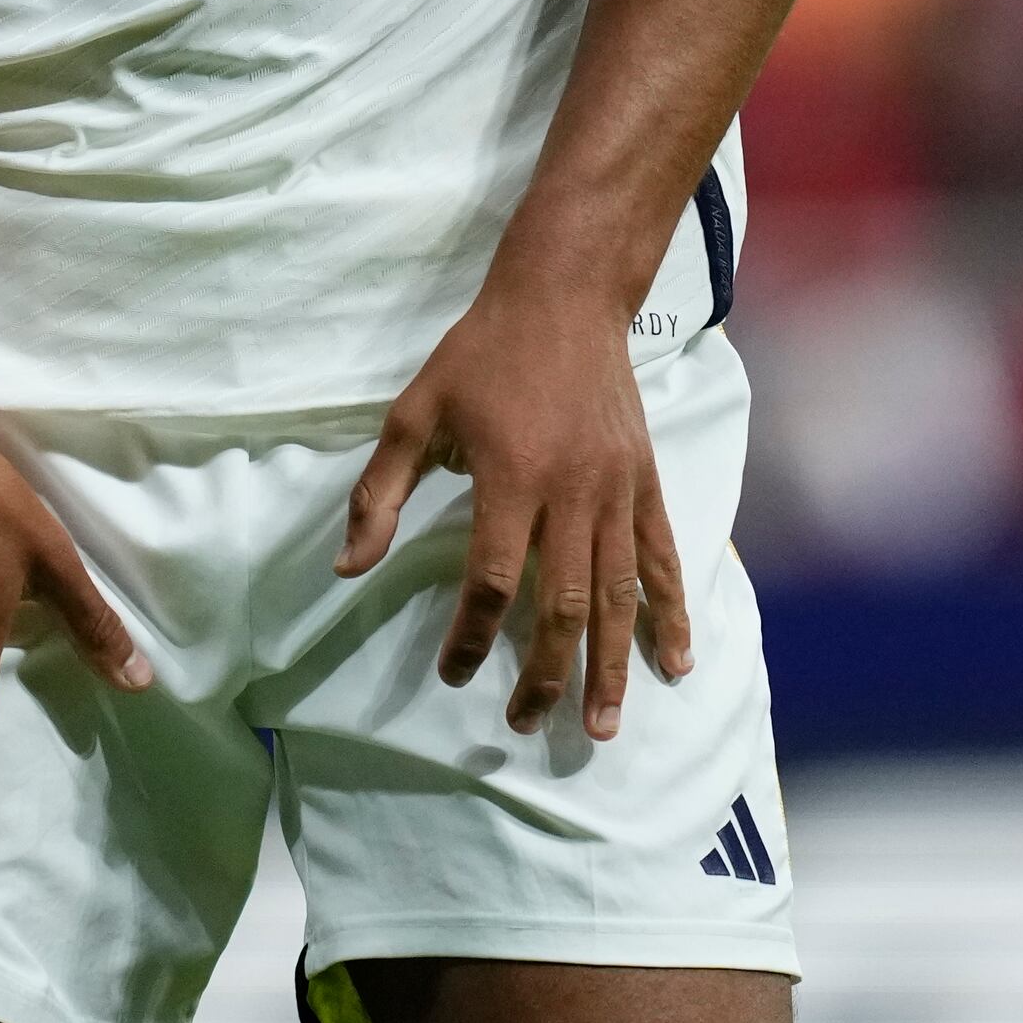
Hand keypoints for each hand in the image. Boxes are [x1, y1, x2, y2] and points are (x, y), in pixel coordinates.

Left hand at [337, 278, 692, 741]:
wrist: (564, 297)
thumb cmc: (480, 355)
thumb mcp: (413, 412)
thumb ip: (380, 494)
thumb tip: (346, 568)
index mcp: (511, 478)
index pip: (492, 581)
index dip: (473, 637)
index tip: (454, 673)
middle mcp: (571, 493)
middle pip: (563, 605)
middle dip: (544, 674)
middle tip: (525, 724)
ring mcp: (616, 490)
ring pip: (619, 596)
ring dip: (611, 666)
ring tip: (600, 726)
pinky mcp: (644, 481)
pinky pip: (662, 558)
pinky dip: (672, 613)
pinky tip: (675, 662)